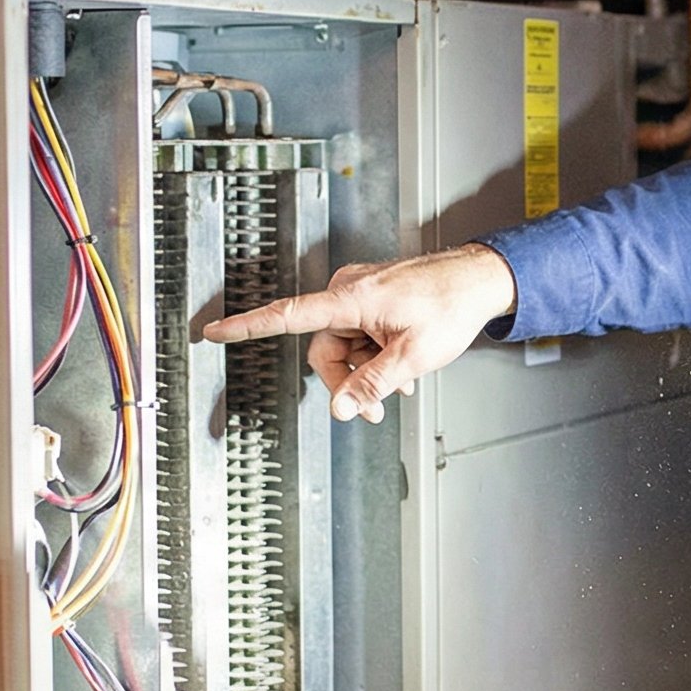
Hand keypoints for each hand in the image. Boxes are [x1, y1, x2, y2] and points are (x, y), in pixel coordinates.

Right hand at [201, 243, 517, 421]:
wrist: (478, 281)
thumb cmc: (450, 307)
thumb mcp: (413, 357)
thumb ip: (372, 384)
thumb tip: (340, 407)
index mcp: (351, 299)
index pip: (287, 316)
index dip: (246, 327)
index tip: (212, 332)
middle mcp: (347, 291)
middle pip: (323, 350)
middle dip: (346, 382)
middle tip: (376, 409)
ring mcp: (359, 293)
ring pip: (342, 347)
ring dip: (365, 371)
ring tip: (398, 386)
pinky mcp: (370, 298)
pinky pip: (357, 335)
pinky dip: (373, 356)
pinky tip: (399, 370)